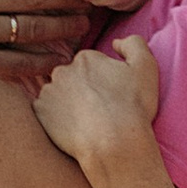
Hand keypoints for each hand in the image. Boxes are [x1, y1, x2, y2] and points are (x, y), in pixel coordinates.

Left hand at [31, 36, 163, 173]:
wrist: (114, 144)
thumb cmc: (133, 108)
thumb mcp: (146, 67)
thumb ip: (134, 44)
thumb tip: (116, 43)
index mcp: (86, 58)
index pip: (90, 66)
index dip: (102, 81)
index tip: (110, 97)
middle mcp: (63, 70)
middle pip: (72, 78)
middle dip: (82, 90)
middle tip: (98, 111)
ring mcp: (48, 92)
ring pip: (57, 94)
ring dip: (67, 103)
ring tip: (86, 122)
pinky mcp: (40, 113)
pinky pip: (45, 113)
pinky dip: (55, 119)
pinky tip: (73, 129)